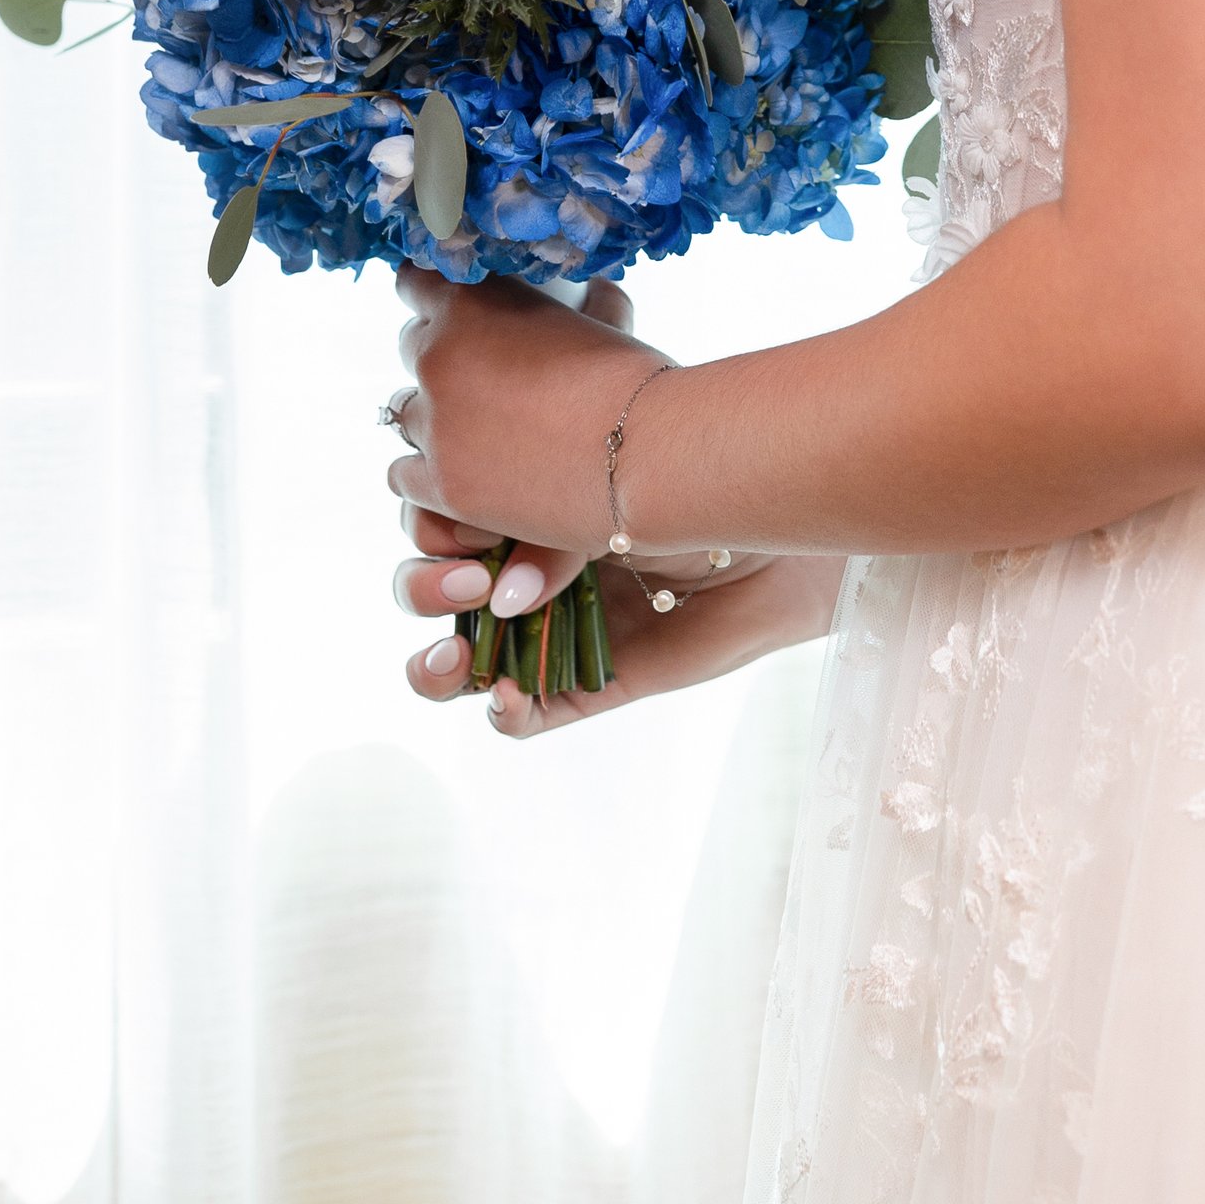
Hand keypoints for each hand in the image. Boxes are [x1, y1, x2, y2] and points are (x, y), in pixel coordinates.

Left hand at [387, 265, 691, 569]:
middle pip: (412, 347)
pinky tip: (462, 471)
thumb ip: (587, 300)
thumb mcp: (607, 321)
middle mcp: (439, 357)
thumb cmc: (636, 382)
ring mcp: (436, 424)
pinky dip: (427, 471)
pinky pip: (403, 473)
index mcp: (471, 304)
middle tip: (483, 378)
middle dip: (442, 358)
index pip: (415, 282)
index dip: (433, 296)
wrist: (647, 456)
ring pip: (405, 412)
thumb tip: (596, 288)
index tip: (448, 310)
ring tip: (478, 431)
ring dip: (435, 416)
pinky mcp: (442, 484)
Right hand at [397, 521, 845, 735]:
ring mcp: (556, 628)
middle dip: (424, 589)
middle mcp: (529, 570)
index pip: (440, 522)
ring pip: (464, 660)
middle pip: (433, 591)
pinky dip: (506, 714)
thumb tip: (500, 594)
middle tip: (468, 582)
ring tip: (456, 656)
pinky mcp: (591, 683)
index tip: (462, 520)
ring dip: (438, 664)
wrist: (780, 536)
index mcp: (525, 508)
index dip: (432, 527)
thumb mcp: (609, 496)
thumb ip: (549, 534)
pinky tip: (509, 697)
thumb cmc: (700, 488)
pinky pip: (528, 715)